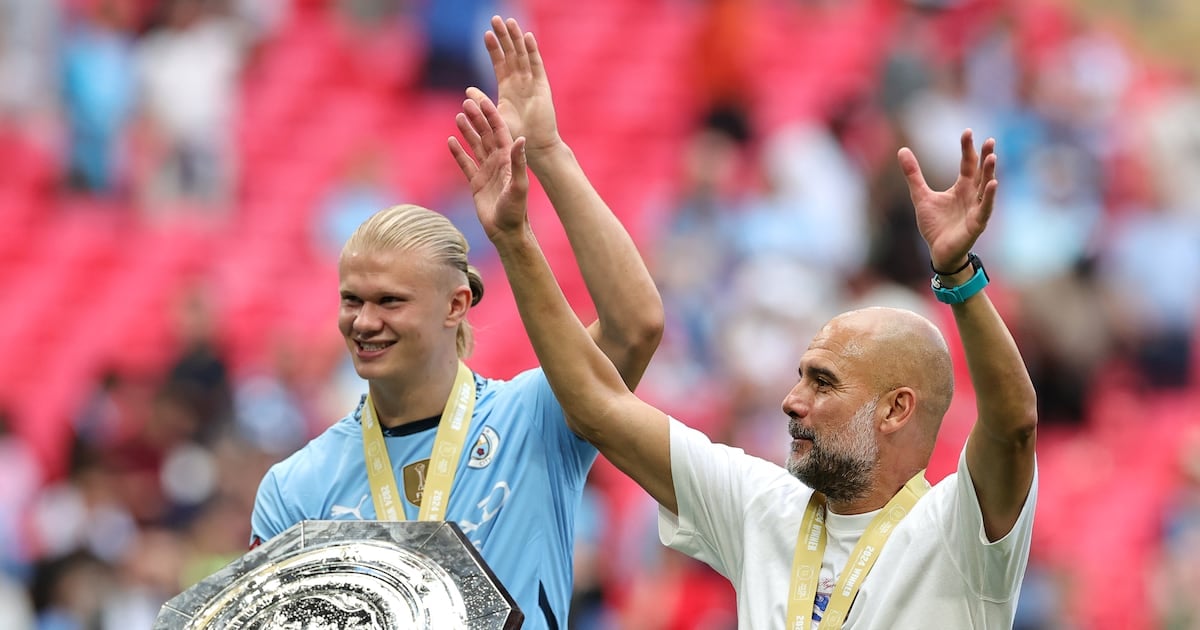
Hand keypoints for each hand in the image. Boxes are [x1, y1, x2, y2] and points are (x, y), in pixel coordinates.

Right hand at [448, 95, 529, 240]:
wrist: (506, 230)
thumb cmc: (516, 209)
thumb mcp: (519, 185)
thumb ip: (519, 162)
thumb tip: (521, 138)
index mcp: (508, 159)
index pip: (499, 131)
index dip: (491, 115)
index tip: (482, 99)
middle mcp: (498, 162)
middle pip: (486, 135)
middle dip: (477, 118)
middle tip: (466, 101)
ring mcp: (486, 171)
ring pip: (475, 146)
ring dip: (468, 131)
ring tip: (458, 116)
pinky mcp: (476, 183)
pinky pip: (465, 164)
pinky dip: (458, 153)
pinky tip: (450, 141)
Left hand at [467, 16, 560, 153]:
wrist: (534, 145)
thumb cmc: (515, 135)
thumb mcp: (494, 117)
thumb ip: (482, 103)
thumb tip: (468, 90)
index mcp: (507, 88)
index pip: (499, 62)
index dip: (493, 48)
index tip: (485, 33)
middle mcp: (520, 81)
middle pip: (510, 53)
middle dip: (504, 36)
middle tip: (496, 18)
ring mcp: (532, 82)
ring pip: (522, 55)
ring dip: (516, 38)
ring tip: (509, 21)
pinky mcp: (542, 86)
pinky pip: (536, 65)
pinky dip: (532, 51)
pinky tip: (528, 37)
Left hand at [897, 130, 997, 270]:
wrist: (938, 251)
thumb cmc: (935, 225)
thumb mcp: (921, 196)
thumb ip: (913, 174)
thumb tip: (902, 149)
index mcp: (962, 187)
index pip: (968, 164)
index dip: (968, 149)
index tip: (967, 132)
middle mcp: (972, 195)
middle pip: (981, 172)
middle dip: (985, 157)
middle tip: (990, 140)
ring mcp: (976, 208)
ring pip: (985, 187)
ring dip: (990, 173)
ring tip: (992, 157)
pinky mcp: (977, 223)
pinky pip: (985, 208)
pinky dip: (989, 197)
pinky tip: (993, 184)